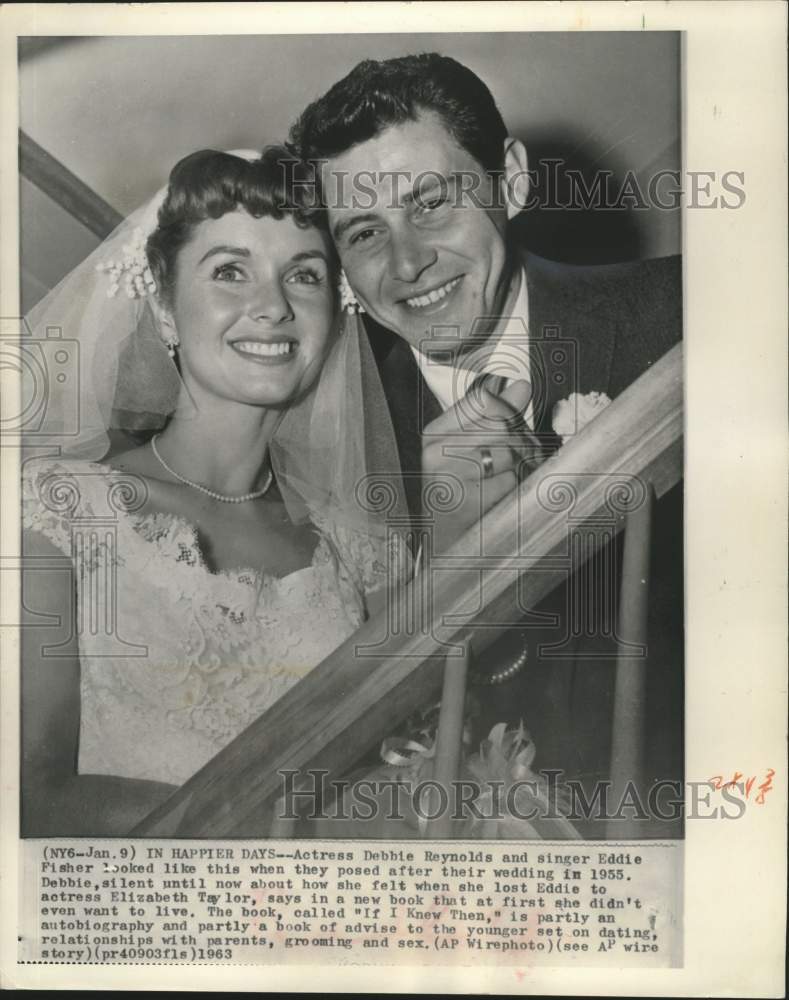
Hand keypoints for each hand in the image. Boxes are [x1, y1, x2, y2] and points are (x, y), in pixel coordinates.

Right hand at [421, 379, 534, 552]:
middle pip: (502, 425)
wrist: (436, 551)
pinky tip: (508, 498)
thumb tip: (520, 385)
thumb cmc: (451, 498)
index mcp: (431, 436)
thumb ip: (486, 418)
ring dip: (524, 465)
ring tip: (516, 480)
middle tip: (526, 458)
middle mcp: (435, 453)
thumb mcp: (457, 454)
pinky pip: (510, 481)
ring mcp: (450, 478)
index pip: (483, 399)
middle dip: (523, 441)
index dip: (508, 409)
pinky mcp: (468, 503)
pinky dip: (517, 488)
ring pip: (510, 453)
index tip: (514, 425)